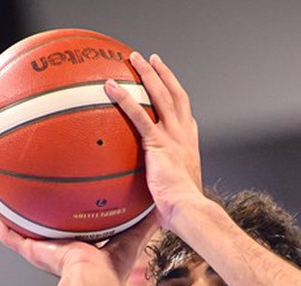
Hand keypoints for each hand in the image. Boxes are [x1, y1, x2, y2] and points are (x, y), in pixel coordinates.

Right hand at [0, 204, 158, 285]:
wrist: (93, 283)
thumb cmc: (112, 269)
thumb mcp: (131, 237)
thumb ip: (144, 221)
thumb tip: (160, 202)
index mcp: (80, 246)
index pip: (72, 226)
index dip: (67, 212)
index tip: (63, 196)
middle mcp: (58, 248)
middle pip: (42, 227)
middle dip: (34, 211)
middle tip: (24, 190)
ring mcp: (43, 251)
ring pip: (20, 230)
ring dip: (7, 215)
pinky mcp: (33, 252)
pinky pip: (9, 237)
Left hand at [105, 53, 202, 228]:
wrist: (188, 209)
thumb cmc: (181, 211)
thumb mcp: (173, 196)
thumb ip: (160, 189)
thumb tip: (145, 204)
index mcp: (190, 146)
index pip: (187, 117)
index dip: (179, 101)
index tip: (172, 89)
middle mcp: (184, 136)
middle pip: (175, 95)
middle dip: (163, 75)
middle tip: (152, 60)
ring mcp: (173, 136)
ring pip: (160, 95)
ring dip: (147, 74)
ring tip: (134, 58)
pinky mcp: (158, 142)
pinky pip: (138, 114)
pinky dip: (124, 97)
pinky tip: (110, 85)